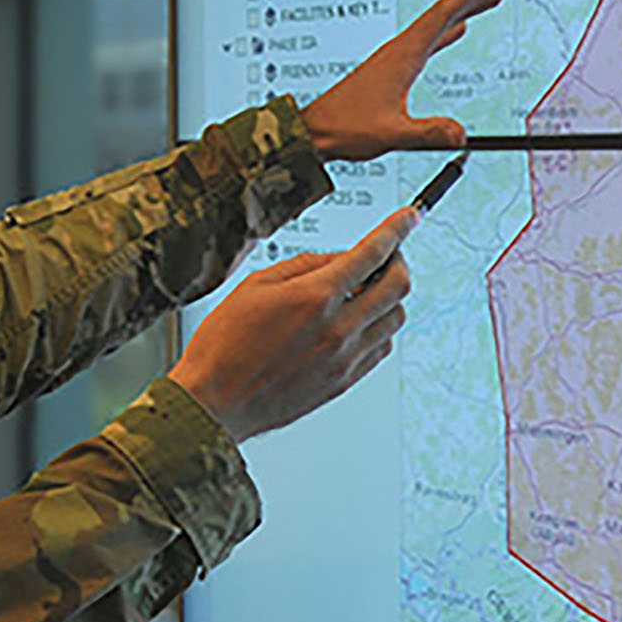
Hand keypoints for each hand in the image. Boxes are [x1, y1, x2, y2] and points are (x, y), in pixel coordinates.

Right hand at [168, 206, 418, 441]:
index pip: (373, 253)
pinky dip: (379, 328)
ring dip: (389, 298)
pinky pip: (381, 347)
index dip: (397, 229)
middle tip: (388, 256)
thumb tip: (337, 259)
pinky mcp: (344, 382)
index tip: (408, 218)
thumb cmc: (223, 347)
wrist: (214, 402)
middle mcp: (338, 329)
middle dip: (399, 262)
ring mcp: (345, 359)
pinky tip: (358, 323)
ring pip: (395, 319)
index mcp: (314, 298)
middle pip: (398, 286)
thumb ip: (303, 266)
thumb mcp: (255, 286)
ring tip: (367, 292)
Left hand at [301, 0, 513, 160]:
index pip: (442, 15)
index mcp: (402, 56)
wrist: (315, 130)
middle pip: (444, 13)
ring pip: (437, 25)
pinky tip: (458, 31)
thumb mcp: (391, 134)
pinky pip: (428, 41)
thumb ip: (427, 133)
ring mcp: (395, 57)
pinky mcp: (392, 68)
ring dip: (465, 9)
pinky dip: (448, 31)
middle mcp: (400, 50)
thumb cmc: (345, 128)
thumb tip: (460, 135)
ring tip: (491, 0)